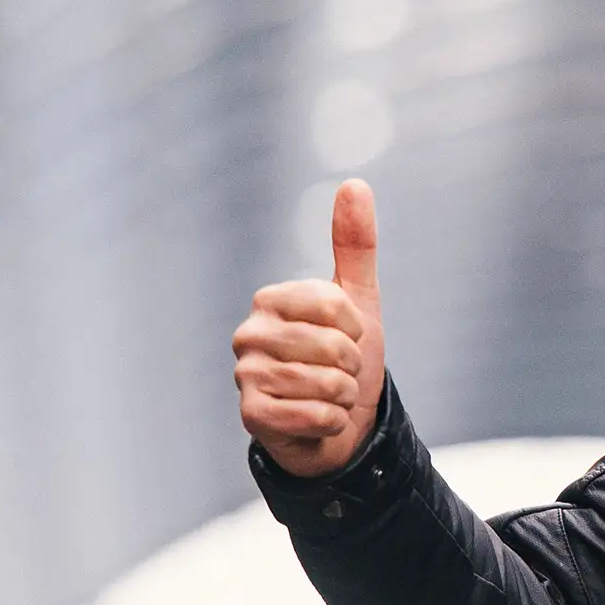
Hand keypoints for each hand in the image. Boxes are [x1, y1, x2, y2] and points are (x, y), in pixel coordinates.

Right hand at [232, 179, 385, 476]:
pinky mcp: (251, 416)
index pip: (335, 306)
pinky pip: (314, 415)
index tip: (348, 336)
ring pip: (324, 384)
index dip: (356, 327)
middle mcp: (249, 334)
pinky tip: (320, 419)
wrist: (340, 421)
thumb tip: (354, 183)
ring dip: (343, 394)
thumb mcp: (359, 300)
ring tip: (330, 394)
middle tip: (339, 371)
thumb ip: (355, 244)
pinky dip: (331, 420)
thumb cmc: (345, 357)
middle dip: (351, 365)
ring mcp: (246, 376)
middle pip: (331, 347)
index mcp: (272, 300)